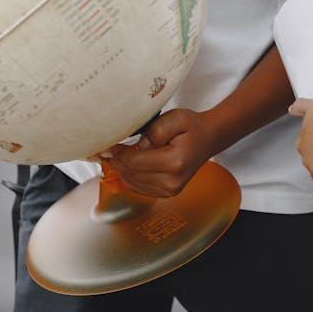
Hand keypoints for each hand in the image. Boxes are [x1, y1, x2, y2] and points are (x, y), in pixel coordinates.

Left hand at [95, 109, 216, 198]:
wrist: (208, 138)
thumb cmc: (192, 126)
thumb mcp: (175, 118)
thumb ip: (154, 131)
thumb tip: (134, 146)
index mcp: (175, 163)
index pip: (134, 162)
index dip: (116, 153)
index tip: (105, 145)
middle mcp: (172, 182)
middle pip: (130, 174)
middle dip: (116, 160)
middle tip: (106, 147)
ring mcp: (169, 191)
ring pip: (131, 182)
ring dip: (121, 168)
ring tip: (118, 152)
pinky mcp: (165, 193)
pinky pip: (137, 186)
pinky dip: (129, 174)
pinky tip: (130, 161)